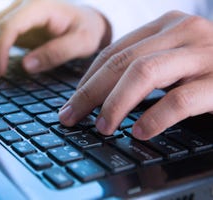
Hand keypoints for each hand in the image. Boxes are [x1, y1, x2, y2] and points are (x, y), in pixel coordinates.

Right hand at [0, 0, 110, 75]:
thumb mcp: (82, 42)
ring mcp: (16, 12)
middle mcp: (23, 5)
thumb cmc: (86, 30)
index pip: (9, 24)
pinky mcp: (14, 22)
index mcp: (39, 5)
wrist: (86, 21)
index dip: (0, 48)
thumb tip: (26, 66)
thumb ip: (57, 52)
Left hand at [59, 11, 212, 139]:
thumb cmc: (209, 67)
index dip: (87, 80)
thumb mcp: (172, 58)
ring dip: (115, 104)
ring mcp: (204, 53)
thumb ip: (143, 65)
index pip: (113, 52)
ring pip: (144, 74)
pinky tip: (141, 133)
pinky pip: (181, 100)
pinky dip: (156, 118)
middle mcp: (183, 32)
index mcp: (165, 26)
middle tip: (71, 117)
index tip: (71, 103)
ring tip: (102, 128)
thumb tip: (100, 93)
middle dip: (90, 93)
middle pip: (121, 63)